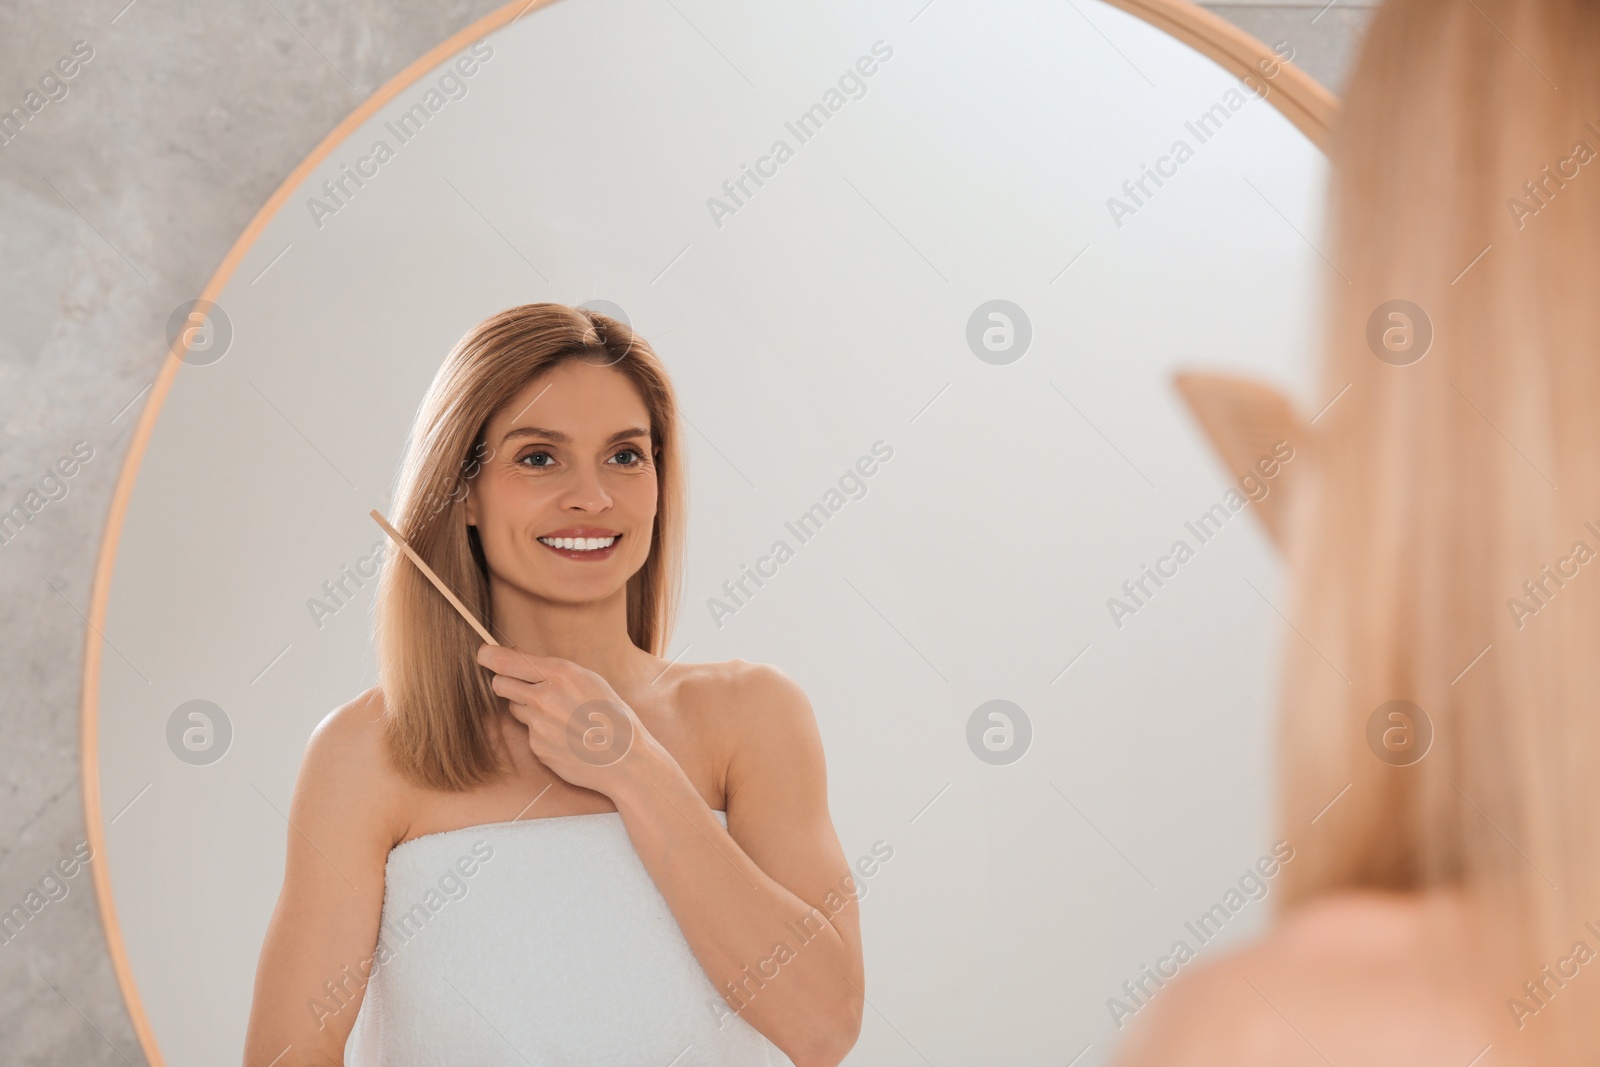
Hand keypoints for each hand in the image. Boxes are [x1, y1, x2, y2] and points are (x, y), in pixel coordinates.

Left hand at [475, 642, 662, 798]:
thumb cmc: (612, 714)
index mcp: (561, 673)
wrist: (625, 759)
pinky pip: (530, 732)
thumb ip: (552, 669)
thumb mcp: (589, 680)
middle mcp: (545, 697)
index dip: (490, 656)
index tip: (484, 654)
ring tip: (559, 716)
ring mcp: (539, 724)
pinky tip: (565, 736)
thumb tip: (517, 654)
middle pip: (500, 683)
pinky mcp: (537, 747)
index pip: (507, 661)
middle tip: (522, 686)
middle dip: (506, 682)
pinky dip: (541, 732)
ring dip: (528, 709)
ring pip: (515, 708)